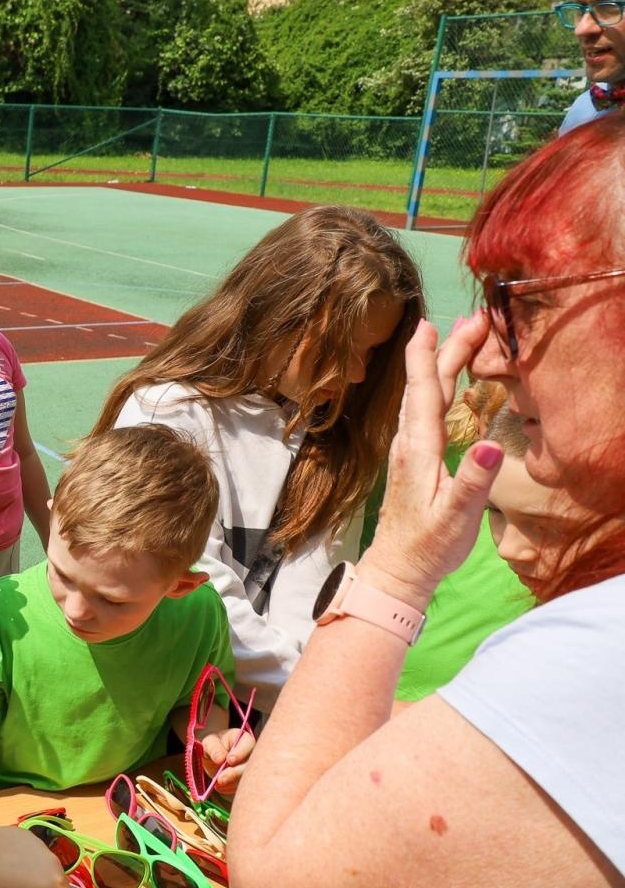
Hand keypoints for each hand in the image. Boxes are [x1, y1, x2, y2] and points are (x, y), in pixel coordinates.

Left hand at [199, 728, 253, 794]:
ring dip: (233, 783)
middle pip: (251, 764)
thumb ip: (214, 748)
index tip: (229, 760)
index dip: (240, 753)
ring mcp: (251, 768)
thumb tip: (220, 759)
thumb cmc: (213, 746)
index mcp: (244, 739)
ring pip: (248, 777)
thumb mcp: (209, 743)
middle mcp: (252, 754)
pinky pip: (244, 786)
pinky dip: (231, 789)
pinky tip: (220, 788)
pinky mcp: (248, 780)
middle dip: (236, 772)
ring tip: (217, 784)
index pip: (248, 744)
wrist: (213, 758)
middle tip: (220, 779)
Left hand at [359, 315, 502, 609]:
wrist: (398, 568)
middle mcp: (409, 442)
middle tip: (473, 318)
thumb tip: (490, 444)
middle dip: (446, 349)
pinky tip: (445, 383)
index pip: (423, 392)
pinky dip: (437, 386)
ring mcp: (409, 449)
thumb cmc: (428, 545)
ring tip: (458, 336)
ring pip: (424, 394)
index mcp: (419, 449)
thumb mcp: (456, 516)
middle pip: (427, 385)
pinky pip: (425, 409)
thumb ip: (473, 481)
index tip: (433, 322)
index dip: (428, 356)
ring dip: (441, 363)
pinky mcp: (413, 458)